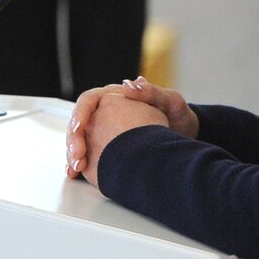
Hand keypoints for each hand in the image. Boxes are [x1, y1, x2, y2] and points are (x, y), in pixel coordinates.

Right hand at [66, 77, 186, 183]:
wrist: (185, 136)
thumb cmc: (178, 115)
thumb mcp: (170, 101)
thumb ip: (151, 92)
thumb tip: (128, 84)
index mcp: (117, 97)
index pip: (89, 100)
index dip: (81, 113)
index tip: (80, 127)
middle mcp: (107, 113)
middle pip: (80, 123)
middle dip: (74, 139)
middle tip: (78, 156)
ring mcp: (106, 132)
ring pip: (80, 140)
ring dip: (73, 153)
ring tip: (76, 168)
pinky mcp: (108, 149)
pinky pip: (88, 155)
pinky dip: (80, 165)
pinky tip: (76, 174)